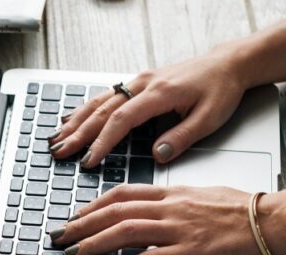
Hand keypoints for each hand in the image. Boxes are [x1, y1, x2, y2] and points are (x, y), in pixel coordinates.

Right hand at [48, 48, 247, 168]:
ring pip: (100, 101)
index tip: (89, 160)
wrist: (227, 64)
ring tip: (58, 138)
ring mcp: (139, 81)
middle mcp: (144, 84)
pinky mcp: (139, 82)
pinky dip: (86, 108)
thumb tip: (156, 155)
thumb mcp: (209, 118)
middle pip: (103, 111)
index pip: (122, 120)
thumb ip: (181, 138)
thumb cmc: (221, 89)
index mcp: (159, 93)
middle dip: (79, 133)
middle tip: (60, 152)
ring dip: (77, 121)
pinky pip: (106, 95)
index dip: (102, 142)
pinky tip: (72, 117)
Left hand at [49, 185, 285, 254]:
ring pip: (125, 231)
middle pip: (115, 211)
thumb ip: (178, 202)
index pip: (123, 194)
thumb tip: (157, 210)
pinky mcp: (191, 253)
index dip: (93, 205)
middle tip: (60, 237)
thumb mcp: (205, 196)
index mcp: (174, 193)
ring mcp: (180, 229)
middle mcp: (172, 208)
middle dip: (81, 225)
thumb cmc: (247, 211)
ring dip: (93, 243)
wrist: (277, 221)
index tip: (76, 216)